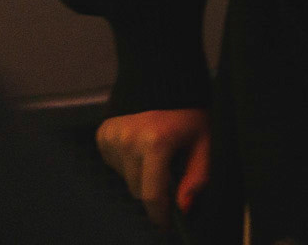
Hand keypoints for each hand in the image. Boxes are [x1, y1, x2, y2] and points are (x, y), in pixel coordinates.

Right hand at [96, 107, 210, 226]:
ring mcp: (112, 137)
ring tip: (159, 154)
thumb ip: (198, 175)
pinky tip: (143, 147)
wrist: (165, 81)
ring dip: (141, 175)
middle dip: (154, 189)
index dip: (159, 214)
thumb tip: (185, 207)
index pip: (151, 194)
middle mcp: (128, 141)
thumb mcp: (205, 141)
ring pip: (126, 178)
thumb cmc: (190, 113)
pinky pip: (115, 164)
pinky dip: (129, 163)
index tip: (166, 226)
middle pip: (137, 189)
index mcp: (155, 143)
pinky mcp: (102, 135)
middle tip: (171, 173)